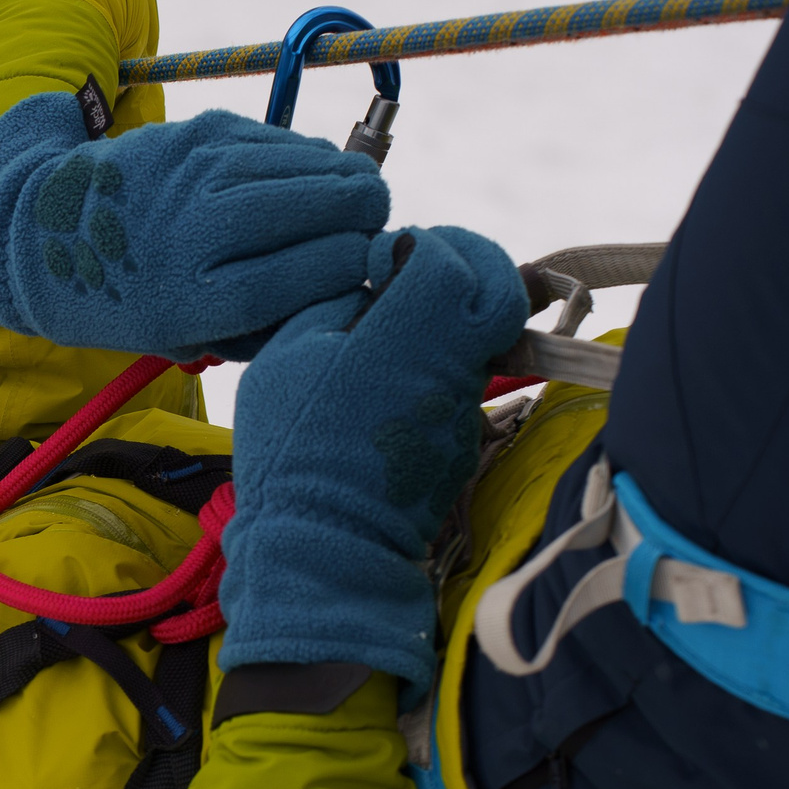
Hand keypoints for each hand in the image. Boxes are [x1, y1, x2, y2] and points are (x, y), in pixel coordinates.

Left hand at [0, 95, 390, 362]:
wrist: (49, 239)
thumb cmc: (141, 301)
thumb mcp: (198, 336)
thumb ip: (276, 316)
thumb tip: (366, 270)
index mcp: (201, 299)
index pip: (322, 267)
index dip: (357, 264)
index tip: (362, 268)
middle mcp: (200, 229)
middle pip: (331, 206)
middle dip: (366, 216)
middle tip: (367, 227)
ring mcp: (200, 170)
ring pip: (316, 164)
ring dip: (343, 183)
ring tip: (343, 203)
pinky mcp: (199, 130)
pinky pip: (283, 141)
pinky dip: (303, 161)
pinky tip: (295, 181)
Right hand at [218, 226, 528, 686]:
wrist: (324, 544)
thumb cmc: (291, 448)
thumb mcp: (286, 355)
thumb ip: (336, 301)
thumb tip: (372, 275)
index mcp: (405, 337)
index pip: (451, 258)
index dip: (427, 244)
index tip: (392, 255)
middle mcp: (451, 366)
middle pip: (502, 287)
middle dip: (472, 262)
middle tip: (429, 266)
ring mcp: (465, 407)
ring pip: (492, 331)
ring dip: (461, 310)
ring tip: (409, 318)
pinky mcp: (466, 439)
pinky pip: (471, 376)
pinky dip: (450, 357)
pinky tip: (405, 368)